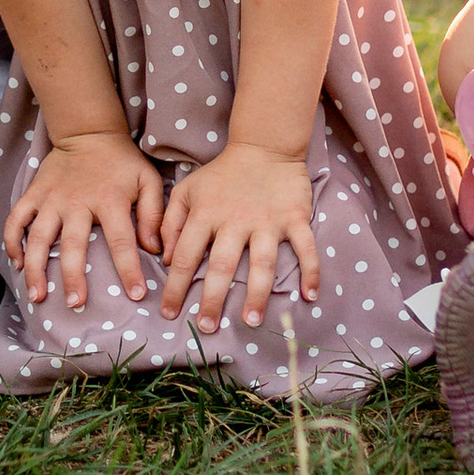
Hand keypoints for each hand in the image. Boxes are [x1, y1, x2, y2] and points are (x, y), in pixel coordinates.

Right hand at [4, 132, 165, 307]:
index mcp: (109, 200)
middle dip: (73, 277)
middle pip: (73, 245)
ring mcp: (51, 199)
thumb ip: (154, 214)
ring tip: (37, 296)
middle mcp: (77, 202)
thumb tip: (155, 249)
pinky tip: (16, 264)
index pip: (122, 241)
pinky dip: (13, 242)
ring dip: (36, 268)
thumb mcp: (147, 180)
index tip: (136, 295)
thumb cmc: (122, 163)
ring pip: (39, 237)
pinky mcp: (34, 194)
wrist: (88, 133)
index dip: (129, 270)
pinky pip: (17, 220)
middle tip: (75, 304)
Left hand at [158, 143, 318, 329]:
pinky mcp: (294, 218)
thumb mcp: (186, 191)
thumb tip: (162, 258)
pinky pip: (305, 247)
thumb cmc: (221, 175)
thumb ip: (170, 222)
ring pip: (262, 263)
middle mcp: (235, 221)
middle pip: (221, 266)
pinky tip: (309, 296)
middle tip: (206, 327)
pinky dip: (310, 271)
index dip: (174, 287)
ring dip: (258, 294)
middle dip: (212, 298)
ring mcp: (267, 221)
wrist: (264, 147)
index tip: (168, 313)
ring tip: (252, 322)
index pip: (184, 257)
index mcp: (205, 215)